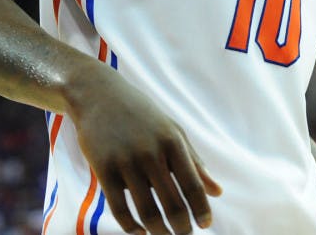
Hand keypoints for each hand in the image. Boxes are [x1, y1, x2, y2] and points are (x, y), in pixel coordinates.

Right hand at [68, 66, 221, 233]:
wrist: (99, 95)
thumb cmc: (141, 114)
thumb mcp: (172, 131)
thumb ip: (194, 162)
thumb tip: (217, 192)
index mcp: (172, 142)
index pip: (193, 185)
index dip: (201, 210)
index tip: (205, 225)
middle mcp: (151, 153)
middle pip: (173, 204)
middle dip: (182, 228)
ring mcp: (126, 162)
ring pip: (147, 211)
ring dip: (159, 232)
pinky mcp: (103, 169)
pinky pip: (120, 209)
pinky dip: (132, 227)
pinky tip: (140, 231)